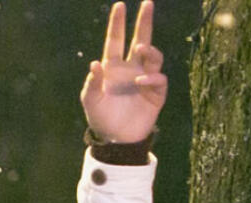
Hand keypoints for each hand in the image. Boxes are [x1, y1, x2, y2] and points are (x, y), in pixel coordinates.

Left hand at [80, 1, 165, 142]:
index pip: (116, 41)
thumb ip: (92, 84)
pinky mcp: (156, 92)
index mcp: (113, 69)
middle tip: (147, 4)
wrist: (117, 140)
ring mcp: (145, 78)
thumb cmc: (101, 119)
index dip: (117, 25)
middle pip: (140, 39)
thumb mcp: (91, 102)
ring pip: (153, 55)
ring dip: (149, 50)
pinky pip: (159, 77)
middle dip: (144, 22)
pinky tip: (141, 79)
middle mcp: (131, 69)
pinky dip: (152, 76)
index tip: (119, 6)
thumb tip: (95, 63)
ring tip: (142, 48)